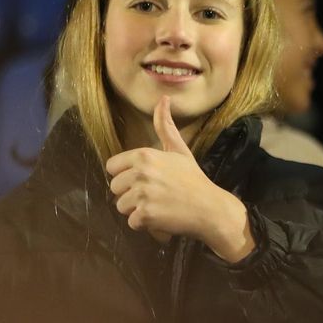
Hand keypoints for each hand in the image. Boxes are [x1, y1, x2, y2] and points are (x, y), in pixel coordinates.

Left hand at [105, 96, 254, 261]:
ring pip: (121, 206)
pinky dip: (145, 225)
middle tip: (155, 195)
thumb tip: (164, 98)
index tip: (146, 180)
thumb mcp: (179, 150)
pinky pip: (132, 223)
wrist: (211, 207)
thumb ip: (165, 126)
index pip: (112, 168)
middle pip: (115, 188)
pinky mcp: (146, 215)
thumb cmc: (193, 179)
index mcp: (144, 155)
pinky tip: (161, 218)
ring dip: (137, 210)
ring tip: (158, 206)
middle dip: (131, 195)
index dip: (127, 176)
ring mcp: (143, 194)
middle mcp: (141, 173)